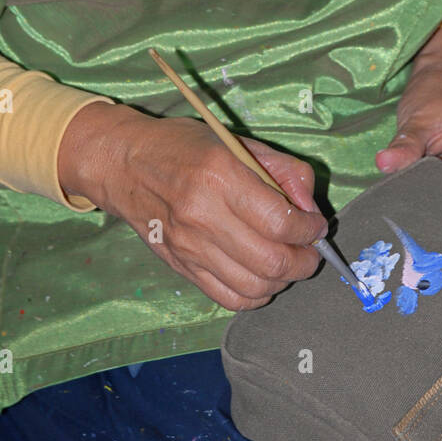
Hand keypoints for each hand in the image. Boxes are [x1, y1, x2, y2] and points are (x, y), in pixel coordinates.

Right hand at [57, 102, 327, 310]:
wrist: (123, 164)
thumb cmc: (183, 145)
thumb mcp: (237, 142)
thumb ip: (283, 170)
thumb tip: (310, 208)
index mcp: (219, 175)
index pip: (279, 221)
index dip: (310, 229)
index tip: (317, 224)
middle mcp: (202, 215)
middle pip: (271, 260)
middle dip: (305, 260)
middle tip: (311, 248)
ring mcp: (189, 247)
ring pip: (253, 287)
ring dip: (284, 280)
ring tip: (290, 262)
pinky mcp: (180, 268)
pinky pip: (228, 298)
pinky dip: (255, 296)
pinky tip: (262, 277)